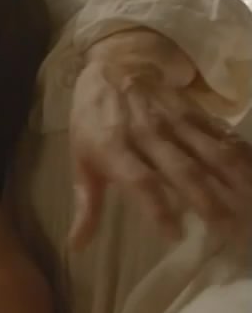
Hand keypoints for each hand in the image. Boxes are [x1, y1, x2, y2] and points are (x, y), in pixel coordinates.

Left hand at [67, 42, 251, 248]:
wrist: (114, 65)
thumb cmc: (93, 122)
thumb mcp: (81, 161)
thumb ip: (86, 206)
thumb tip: (77, 246)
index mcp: (114, 149)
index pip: (140, 181)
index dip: (158, 208)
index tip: (175, 236)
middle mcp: (147, 135)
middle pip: (182, 169)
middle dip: (207, 200)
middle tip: (227, 229)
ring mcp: (175, 122)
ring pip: (209, 152)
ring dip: (233, 179)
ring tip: (250, 205)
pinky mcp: (195, 113)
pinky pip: (221, 136)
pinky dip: (241, 156)